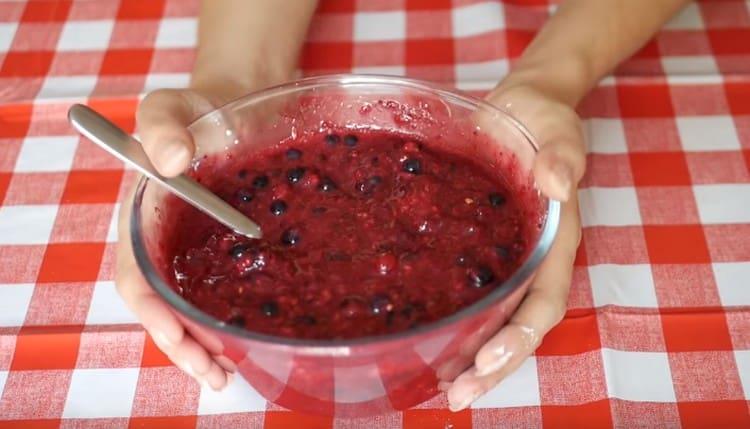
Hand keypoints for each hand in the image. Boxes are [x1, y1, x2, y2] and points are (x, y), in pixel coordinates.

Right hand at [116, 87, 236, 389]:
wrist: (235, 106)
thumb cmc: (197, 110)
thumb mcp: (172, 106)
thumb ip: (162, 125)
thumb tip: (174, 160)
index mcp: (144, 219)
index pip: (138, 278)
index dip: (155, 313)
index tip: (181, 338)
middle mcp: (166, 244)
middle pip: (165, 307)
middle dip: (185, 345)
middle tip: (216, 374)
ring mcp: (198, 250)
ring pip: (193, 307)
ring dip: (206, 344)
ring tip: (229, 373)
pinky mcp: (230, 250)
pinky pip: (224, 292)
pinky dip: (228, 321)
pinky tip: (245, 341)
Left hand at [444, 84, 584, 410]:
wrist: (517, 108)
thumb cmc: (543, 119)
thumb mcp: (558, 128)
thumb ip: (562, 155)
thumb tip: (556, 184)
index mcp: (553, 243)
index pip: (544, 305)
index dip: (520, 339)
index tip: (488, 361)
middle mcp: (527, 261)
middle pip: (514, 327)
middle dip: (489, 365)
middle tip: (454, 395)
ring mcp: (498, 258)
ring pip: (488, 318)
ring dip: (466, 354)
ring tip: (435, 384)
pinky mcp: (468, 248)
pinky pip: (462, 291)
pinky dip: (448, 320)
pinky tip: (419, 335)